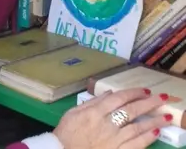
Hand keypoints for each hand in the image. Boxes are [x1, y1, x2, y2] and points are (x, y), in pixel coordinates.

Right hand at [53, 88, 170, 148]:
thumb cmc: (67, 131)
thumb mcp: (74, 111)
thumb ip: (92, 101)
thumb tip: (110, 92)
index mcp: (95, 112)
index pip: (118, 98)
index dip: (133, 93)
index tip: (145, 90)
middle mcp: (106, 124)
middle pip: (131, 111)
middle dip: (148, 103)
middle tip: (162, 98)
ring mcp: (113, 140)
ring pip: (137, 128)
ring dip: (153, 121)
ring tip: (166, 116)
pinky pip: (135, 145)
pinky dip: (146, 138)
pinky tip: (155, 132)